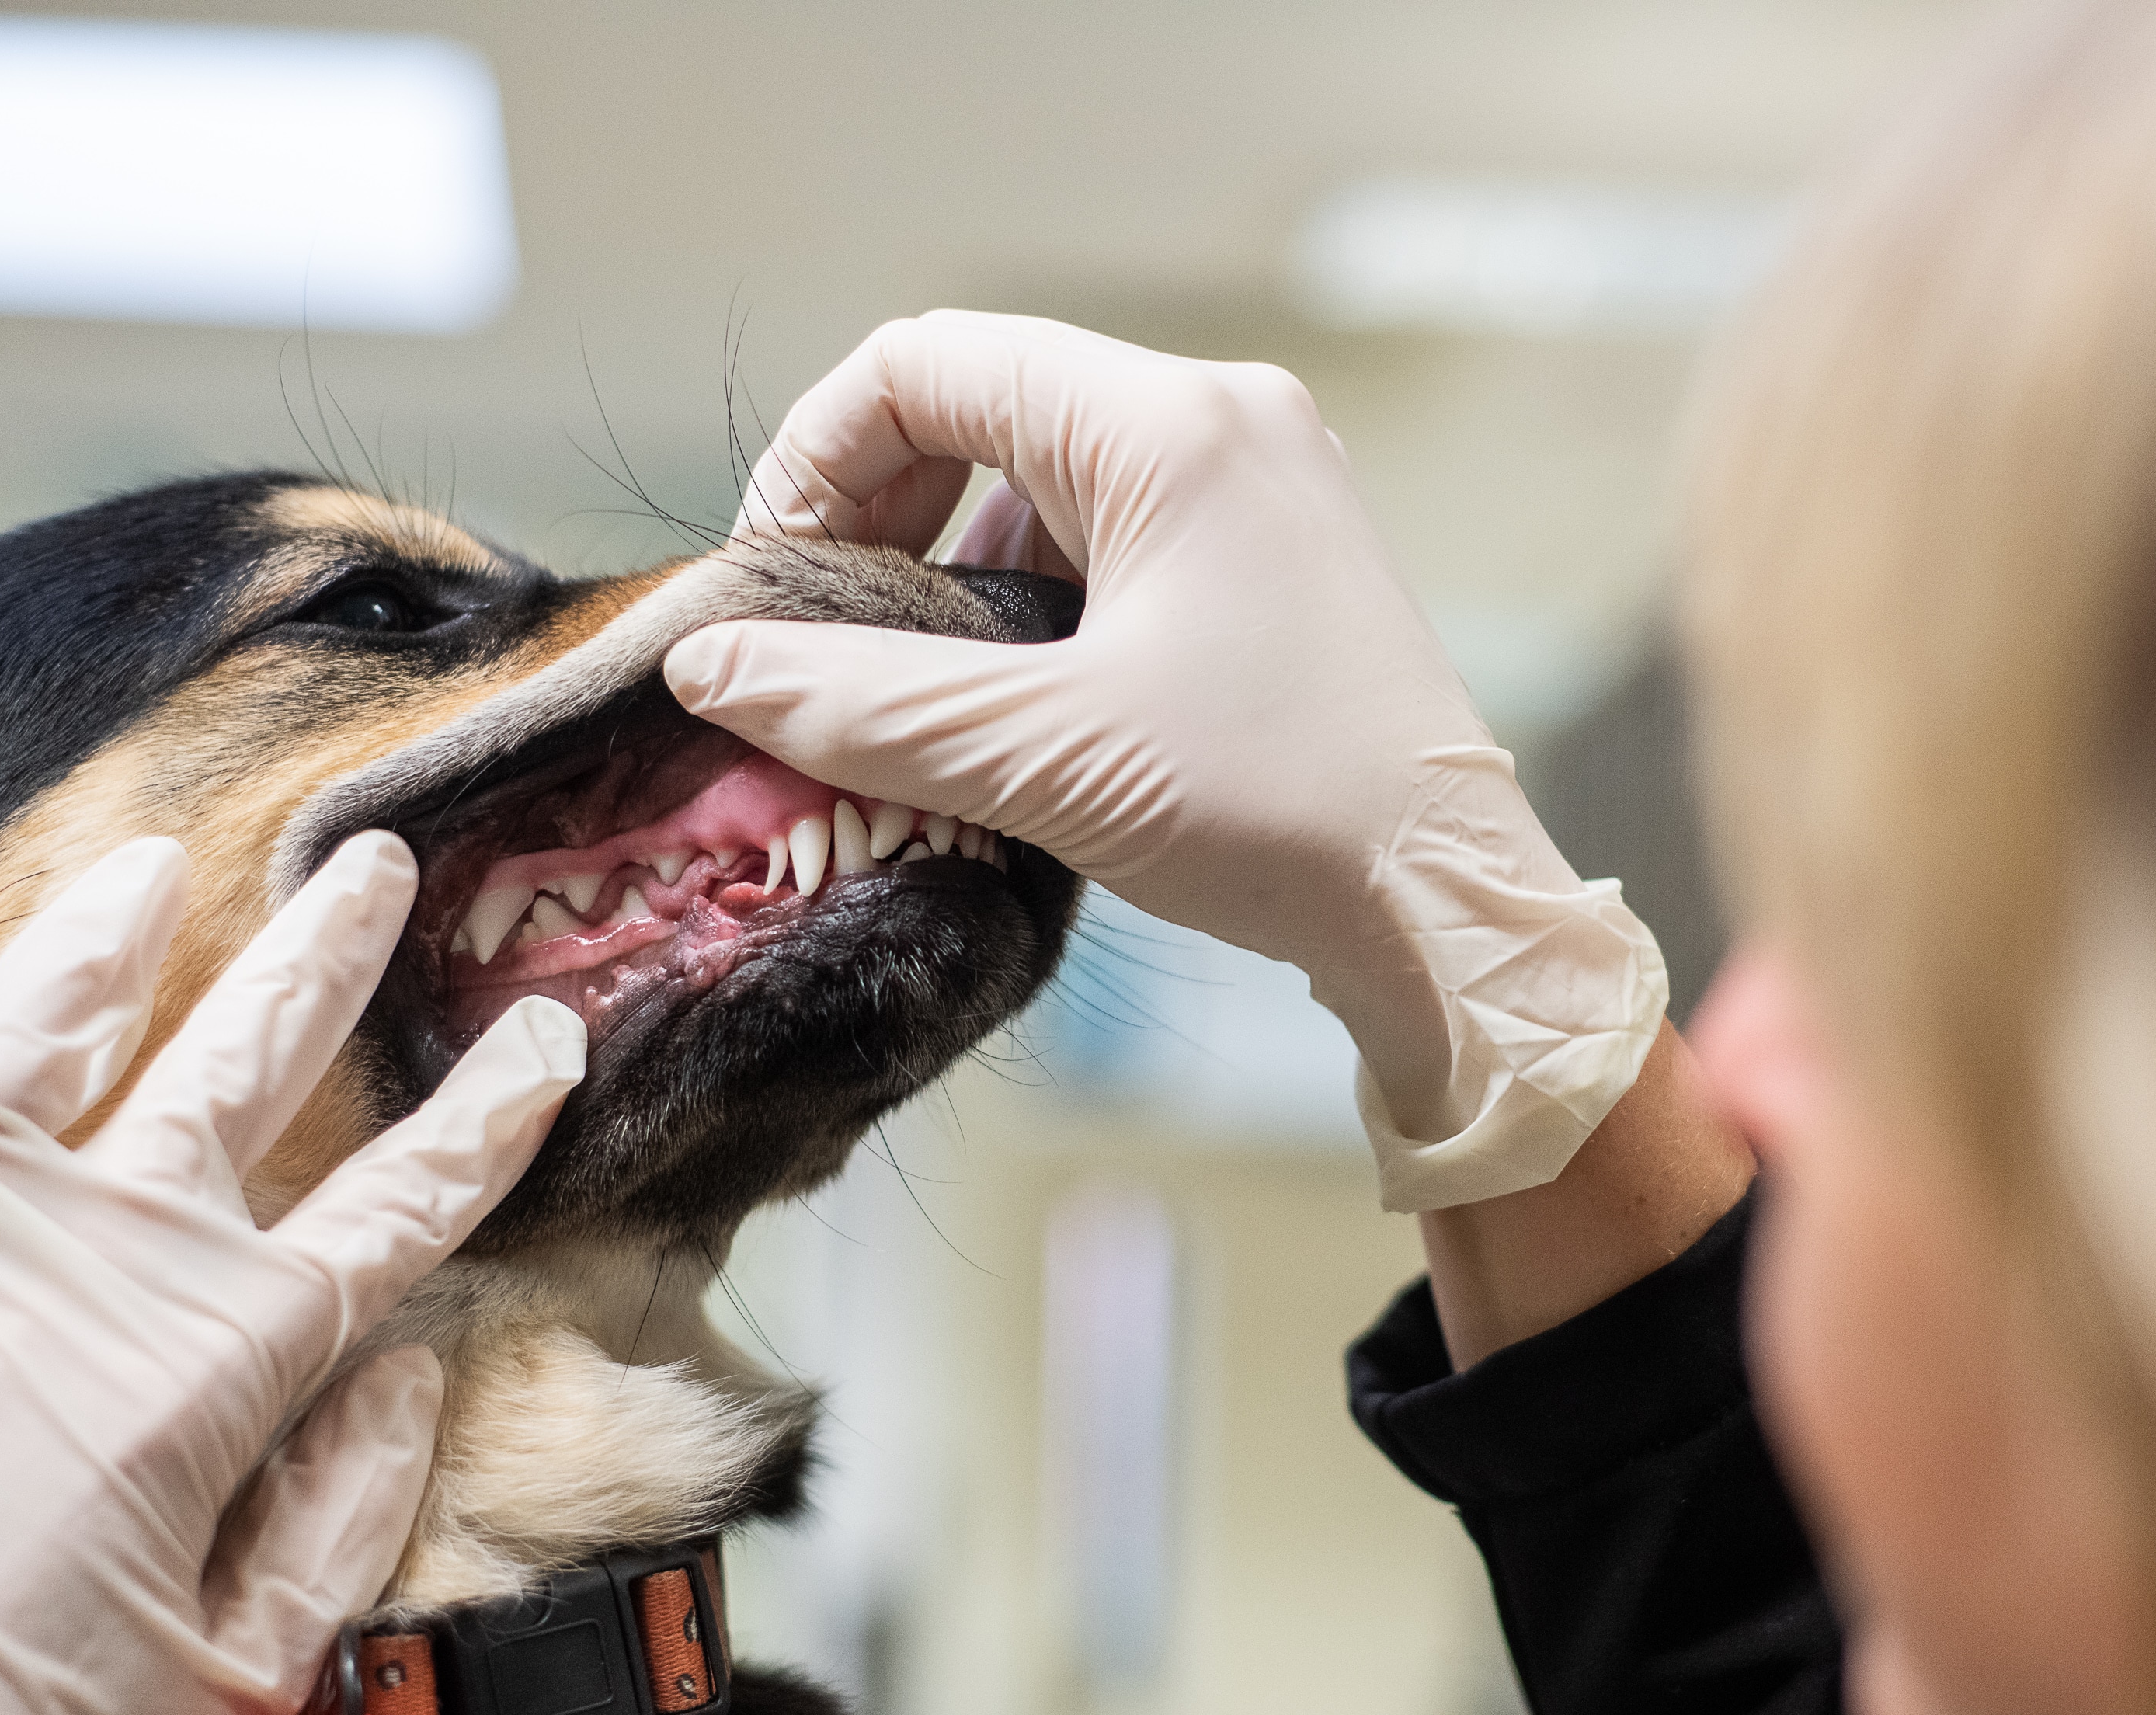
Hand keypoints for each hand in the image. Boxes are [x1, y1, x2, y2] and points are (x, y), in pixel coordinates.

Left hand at [0, 833, 582, 1714]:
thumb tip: (410, 1379)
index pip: (410, 1198)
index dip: (493, 1111)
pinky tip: (42, 965)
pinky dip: (10, 996)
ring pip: (96, 1015)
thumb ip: (355, 1510)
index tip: (542, 1041)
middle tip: (377, 870)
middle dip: (337, 954)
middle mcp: (128, 1249)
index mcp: (237, 1358)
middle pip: (263, 1057)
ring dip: (158, 929)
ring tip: (184, 865)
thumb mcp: (249, 1673)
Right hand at [663, 310, 1665, 1210]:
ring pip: (1047, 485)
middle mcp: (1223, 424)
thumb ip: (858, 703)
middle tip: (823, 643)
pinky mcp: (1275, 566)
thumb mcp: (1039, 756)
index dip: (818, 458)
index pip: (926, 364)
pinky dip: (1035, 606)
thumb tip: (707, 665)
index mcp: (1169, 424)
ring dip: (954, 572)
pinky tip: (1006, 708)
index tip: (775, 584)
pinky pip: (1115, 542)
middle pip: (985, 409)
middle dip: (881, 516)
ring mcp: (1260, 491)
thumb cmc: (1274, 812)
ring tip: (908, 692)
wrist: (1448, 909)